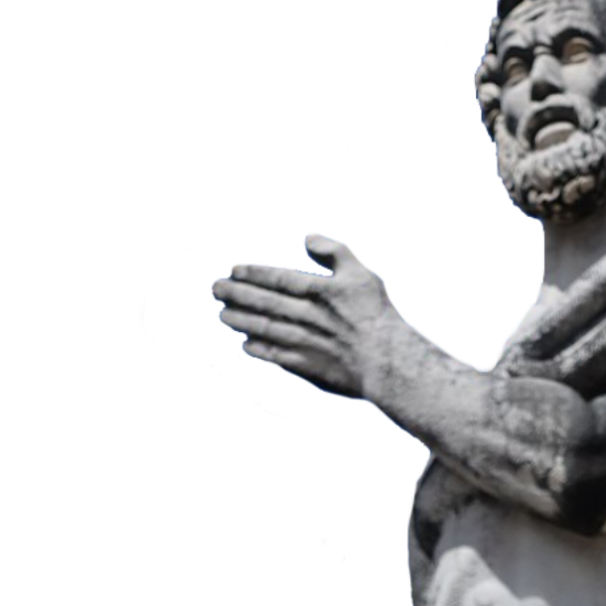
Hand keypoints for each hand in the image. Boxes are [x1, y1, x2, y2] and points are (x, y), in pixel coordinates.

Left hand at [211, 235, 411, 401]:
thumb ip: (334, 251)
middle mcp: (306, 315)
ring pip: (264, 328)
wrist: (389, 362)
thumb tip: (307, 237)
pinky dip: (258, 350)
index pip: (277, 278)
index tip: (233, 270)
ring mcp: (304, 343)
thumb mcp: (361, 272)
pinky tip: (245, 344)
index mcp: (319, 291)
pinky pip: (275, 356)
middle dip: (236, 294)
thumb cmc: (377, 316)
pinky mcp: (307, 368)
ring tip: (223, 314)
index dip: (252, 273)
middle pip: (264, 302)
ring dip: (240, 320)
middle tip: (215, 288)